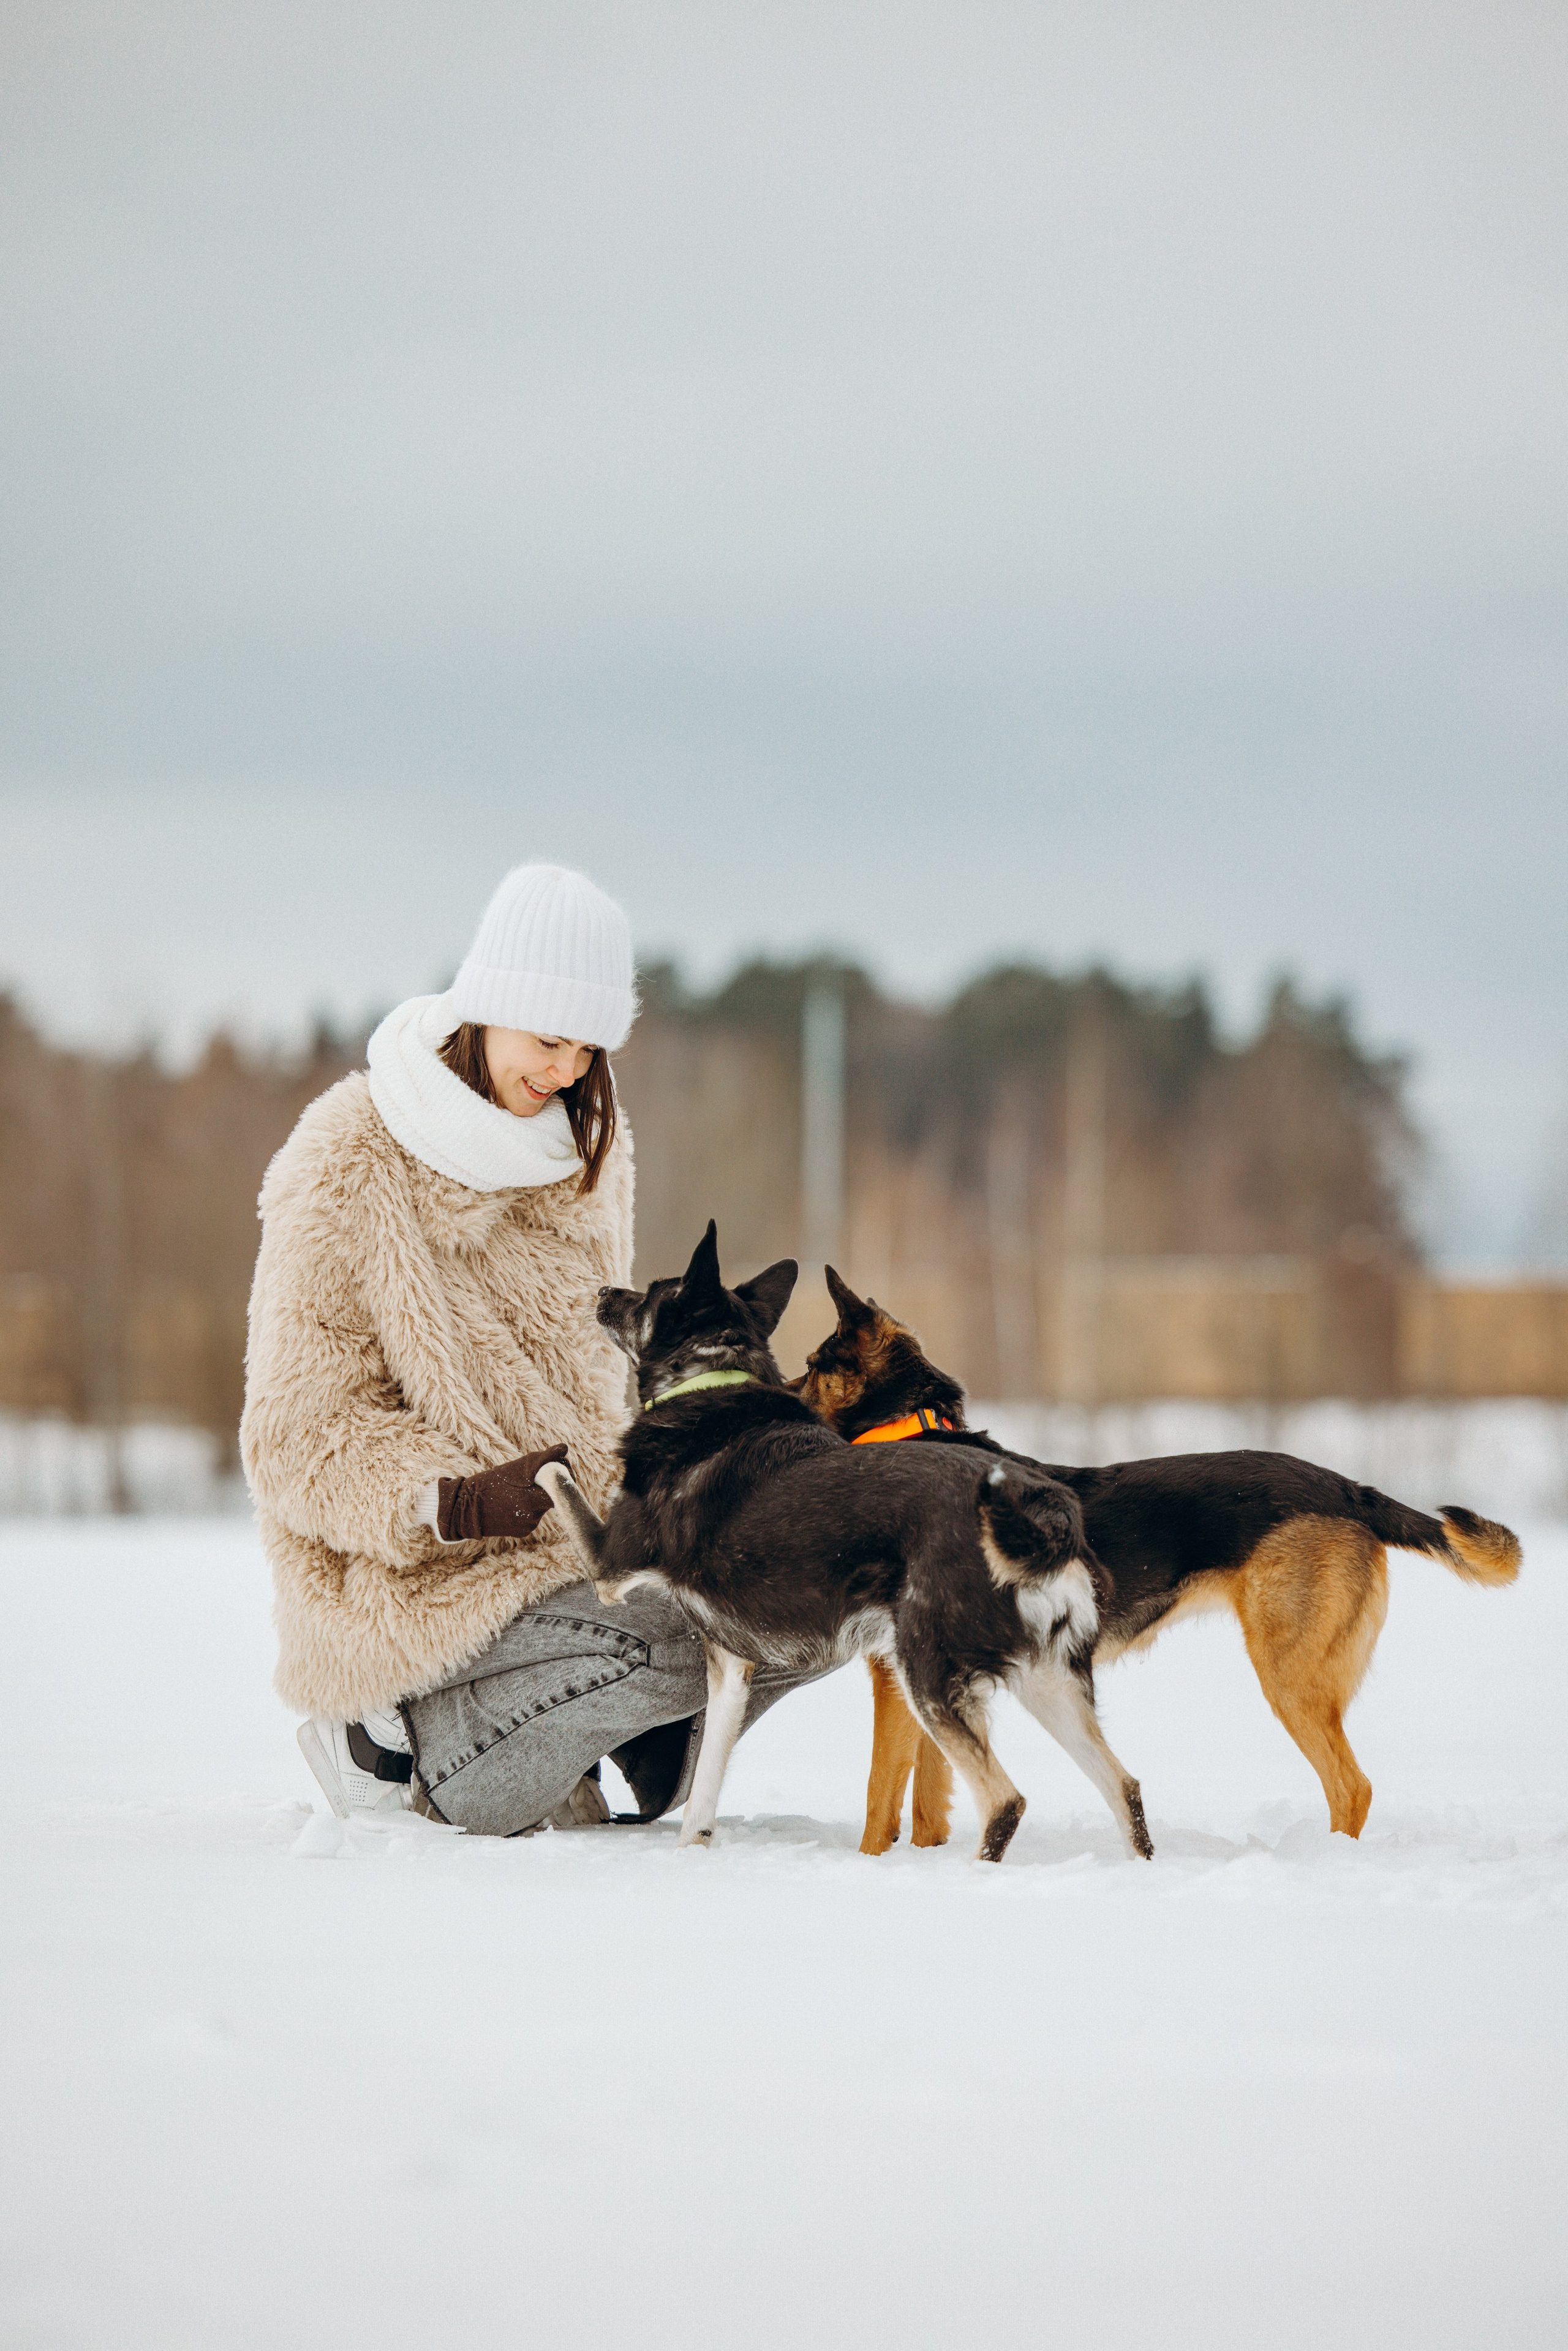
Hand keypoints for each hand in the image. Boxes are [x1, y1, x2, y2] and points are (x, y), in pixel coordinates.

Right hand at [437, 1445, 569, 1541]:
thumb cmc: (491, 1483)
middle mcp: (533, 1515)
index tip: (554, 1471)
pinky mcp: (523, 1532)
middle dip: (545, 1488)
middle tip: (531, 1480)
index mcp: (533, 1499)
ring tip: (515, 1493)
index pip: (560, 1489)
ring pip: (541, 1508)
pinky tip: (511, 1505)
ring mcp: (528, 1525)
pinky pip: (532, 1518)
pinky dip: (527, 1510)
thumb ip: (544, 1459)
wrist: (466, 1508)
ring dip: (534, 1499)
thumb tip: (565, 1448)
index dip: (560, 1479)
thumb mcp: (516, 1467)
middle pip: (551, 1499)